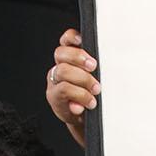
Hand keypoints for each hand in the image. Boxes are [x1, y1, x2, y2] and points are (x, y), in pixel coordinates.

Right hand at [46, 28, 99, 148]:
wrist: (84, 117)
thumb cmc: (91, 94)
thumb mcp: (95, 77)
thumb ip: (95, 69)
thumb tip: (100, 65)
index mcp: (69, 58)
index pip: (66, 40)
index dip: (72, 37)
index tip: (82, 40)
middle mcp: (59, 67)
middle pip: (61, 53)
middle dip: (78, 57)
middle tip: (94, 67)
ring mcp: (55, 82)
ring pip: (62, 71)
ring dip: (82, 79)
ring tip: (96, 90)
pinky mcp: (55, 97)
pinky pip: (64, 91)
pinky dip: (78, 95)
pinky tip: (86, 103)